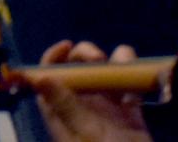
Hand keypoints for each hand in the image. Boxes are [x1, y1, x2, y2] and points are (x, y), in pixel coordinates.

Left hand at [33, 41, 152, 141]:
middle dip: (86, 57)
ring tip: (123, 69)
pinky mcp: (131, 115)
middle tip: (99, 60)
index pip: (47, 79)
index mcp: (62, 113)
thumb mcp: (86, 135)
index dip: (53, 58)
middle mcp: (82, 108)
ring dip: (115, 65)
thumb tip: (40, 77)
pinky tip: (137, 87)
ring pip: (106, 75)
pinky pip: (130, 88)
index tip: (67, 45)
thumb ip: (66, 106)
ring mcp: (107, 111)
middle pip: (77, 70)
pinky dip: (134, 81)